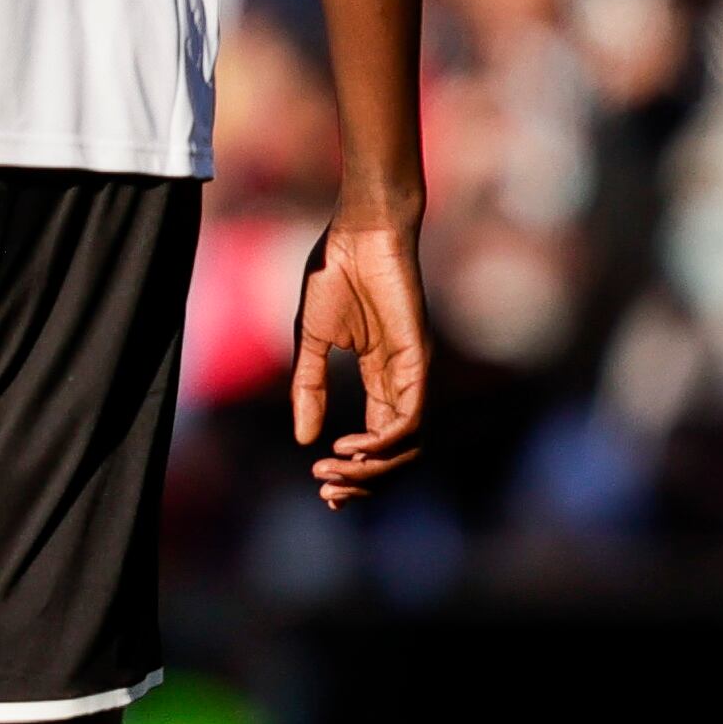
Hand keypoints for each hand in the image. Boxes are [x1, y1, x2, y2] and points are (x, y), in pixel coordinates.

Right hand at [291, 217, 427, 508]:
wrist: (358, 232)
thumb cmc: (336, 274)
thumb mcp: (311, 340)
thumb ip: (309, 386)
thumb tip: (304, 439)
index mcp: (380, 378)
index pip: (377, 441)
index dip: (354, 471)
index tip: (321, 487)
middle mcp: (402, 383)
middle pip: (396, 453)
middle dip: (363, 482)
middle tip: (326, 490)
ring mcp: (414, 374)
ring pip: (408, 446)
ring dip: (372, 470)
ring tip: (333, 472)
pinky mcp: (418, 361)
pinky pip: (411, 418)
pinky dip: (384, 442)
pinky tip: (350, 447)